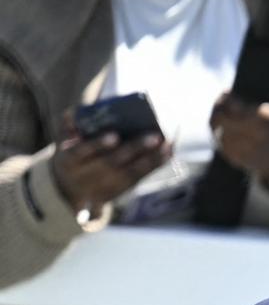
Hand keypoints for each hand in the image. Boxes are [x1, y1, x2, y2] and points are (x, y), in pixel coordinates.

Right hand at [50, 114, 171, 214]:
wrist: (69, 190)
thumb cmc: (70, 157)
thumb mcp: (62, 143)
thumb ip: (67, 128)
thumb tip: (73, 113)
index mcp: (69, 161)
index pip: (83, 151)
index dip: (98, 144)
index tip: (114, 136)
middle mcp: (88, 176)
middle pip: (113, 163)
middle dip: (135, 149)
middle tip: (155, 136)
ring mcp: (105, 186)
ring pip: (131, 173)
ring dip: (151, 159)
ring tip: (167, 144)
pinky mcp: (121, 191)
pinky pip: (140, 177)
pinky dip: (155, 165)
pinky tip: (168, 153)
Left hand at [209, 70, 268, 186]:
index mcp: (263, 121)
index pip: (231, 106)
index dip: (225, 97)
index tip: (228, 93)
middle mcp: (250, 137)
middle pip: (218, 117)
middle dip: (218, 106)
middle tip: (224, 101)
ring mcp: (241, 150)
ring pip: (216, 129)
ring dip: (219, 119)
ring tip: (227, 114)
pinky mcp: (235, 159)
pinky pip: (219, 142)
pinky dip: (222, 133)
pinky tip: (231, 129)